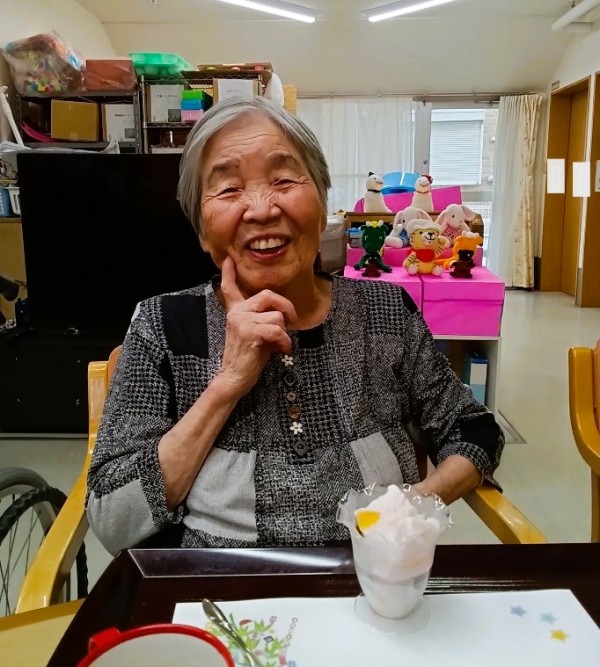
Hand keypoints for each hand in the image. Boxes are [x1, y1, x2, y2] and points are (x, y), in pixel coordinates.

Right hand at [217, 257, 296, 398]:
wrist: (234, 377)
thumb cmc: (249, 357)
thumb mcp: (256, 333)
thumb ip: (262, 319)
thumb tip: (284, 315)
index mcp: (236, 311)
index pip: (230, 289)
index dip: (229, 274)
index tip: (229, 260)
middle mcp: (237, 312)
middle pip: (268, 296)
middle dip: (286, 307)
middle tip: (292, 321)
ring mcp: (242, 321)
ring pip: (277, 317)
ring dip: (284, 333)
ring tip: (280, 345)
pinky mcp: (250, 333)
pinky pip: (277, 330)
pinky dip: (284, 342)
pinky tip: (282, 350)